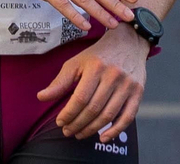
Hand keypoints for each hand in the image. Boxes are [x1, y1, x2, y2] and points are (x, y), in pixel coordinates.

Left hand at [36, 25, 148, 141]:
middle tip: (68, 131)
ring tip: (80, 134)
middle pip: (93, 108)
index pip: (80, 98)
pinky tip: (103, 137)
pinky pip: (128, 116)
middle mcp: (113, 75)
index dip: (69, 113)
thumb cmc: (98, 55)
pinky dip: (115, 130)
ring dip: (92, 129)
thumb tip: (41, 97)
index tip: (60, 122)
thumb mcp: (76, 62)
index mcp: (96, 67)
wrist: (128, 43)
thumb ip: (60, 82)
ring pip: (108, 115)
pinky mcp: (138, 92)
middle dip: (78, 124)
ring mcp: (127, 85)